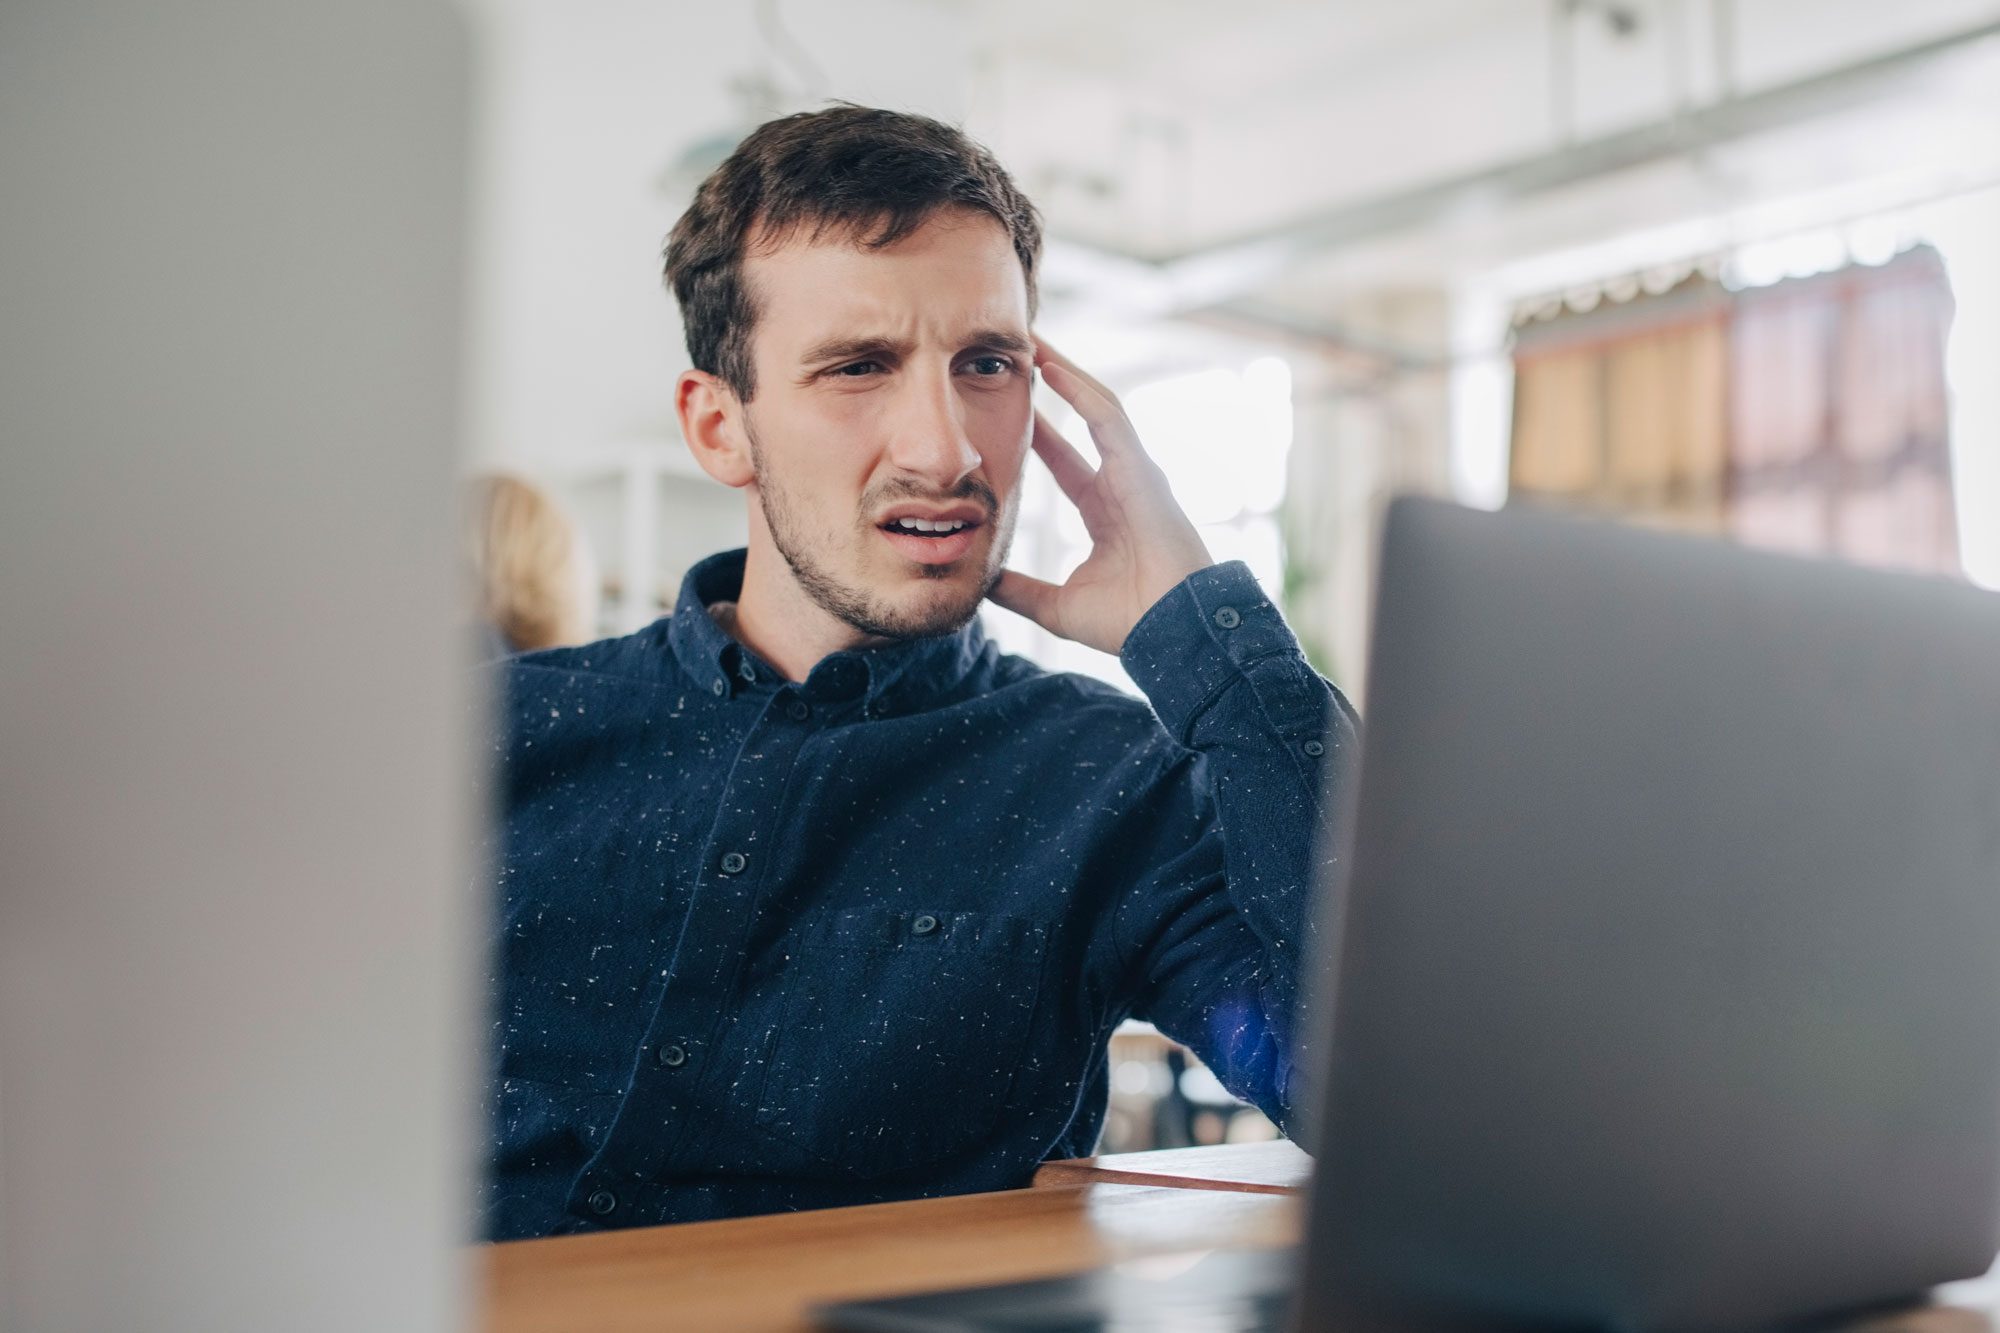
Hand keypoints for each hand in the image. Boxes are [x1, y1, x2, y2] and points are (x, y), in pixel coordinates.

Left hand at [988, 340, 1213, 655]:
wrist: (1172, 633)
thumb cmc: (1128, 623)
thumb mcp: (1056, 605)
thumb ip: (1019, 590)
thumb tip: (979, 584)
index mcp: (1103, 511)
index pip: (1063, 459)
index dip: (1038, 430)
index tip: (1005, 404)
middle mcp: (1120, 484)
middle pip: (1082, 419)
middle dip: (1053, 384)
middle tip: (1019, 351)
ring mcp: (1135, 473)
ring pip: (1098, 407)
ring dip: (1066, 372)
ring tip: (1032, 342)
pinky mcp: (1143, 470)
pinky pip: (1110, 420)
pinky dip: (1082, 392)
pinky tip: (1054, 369)